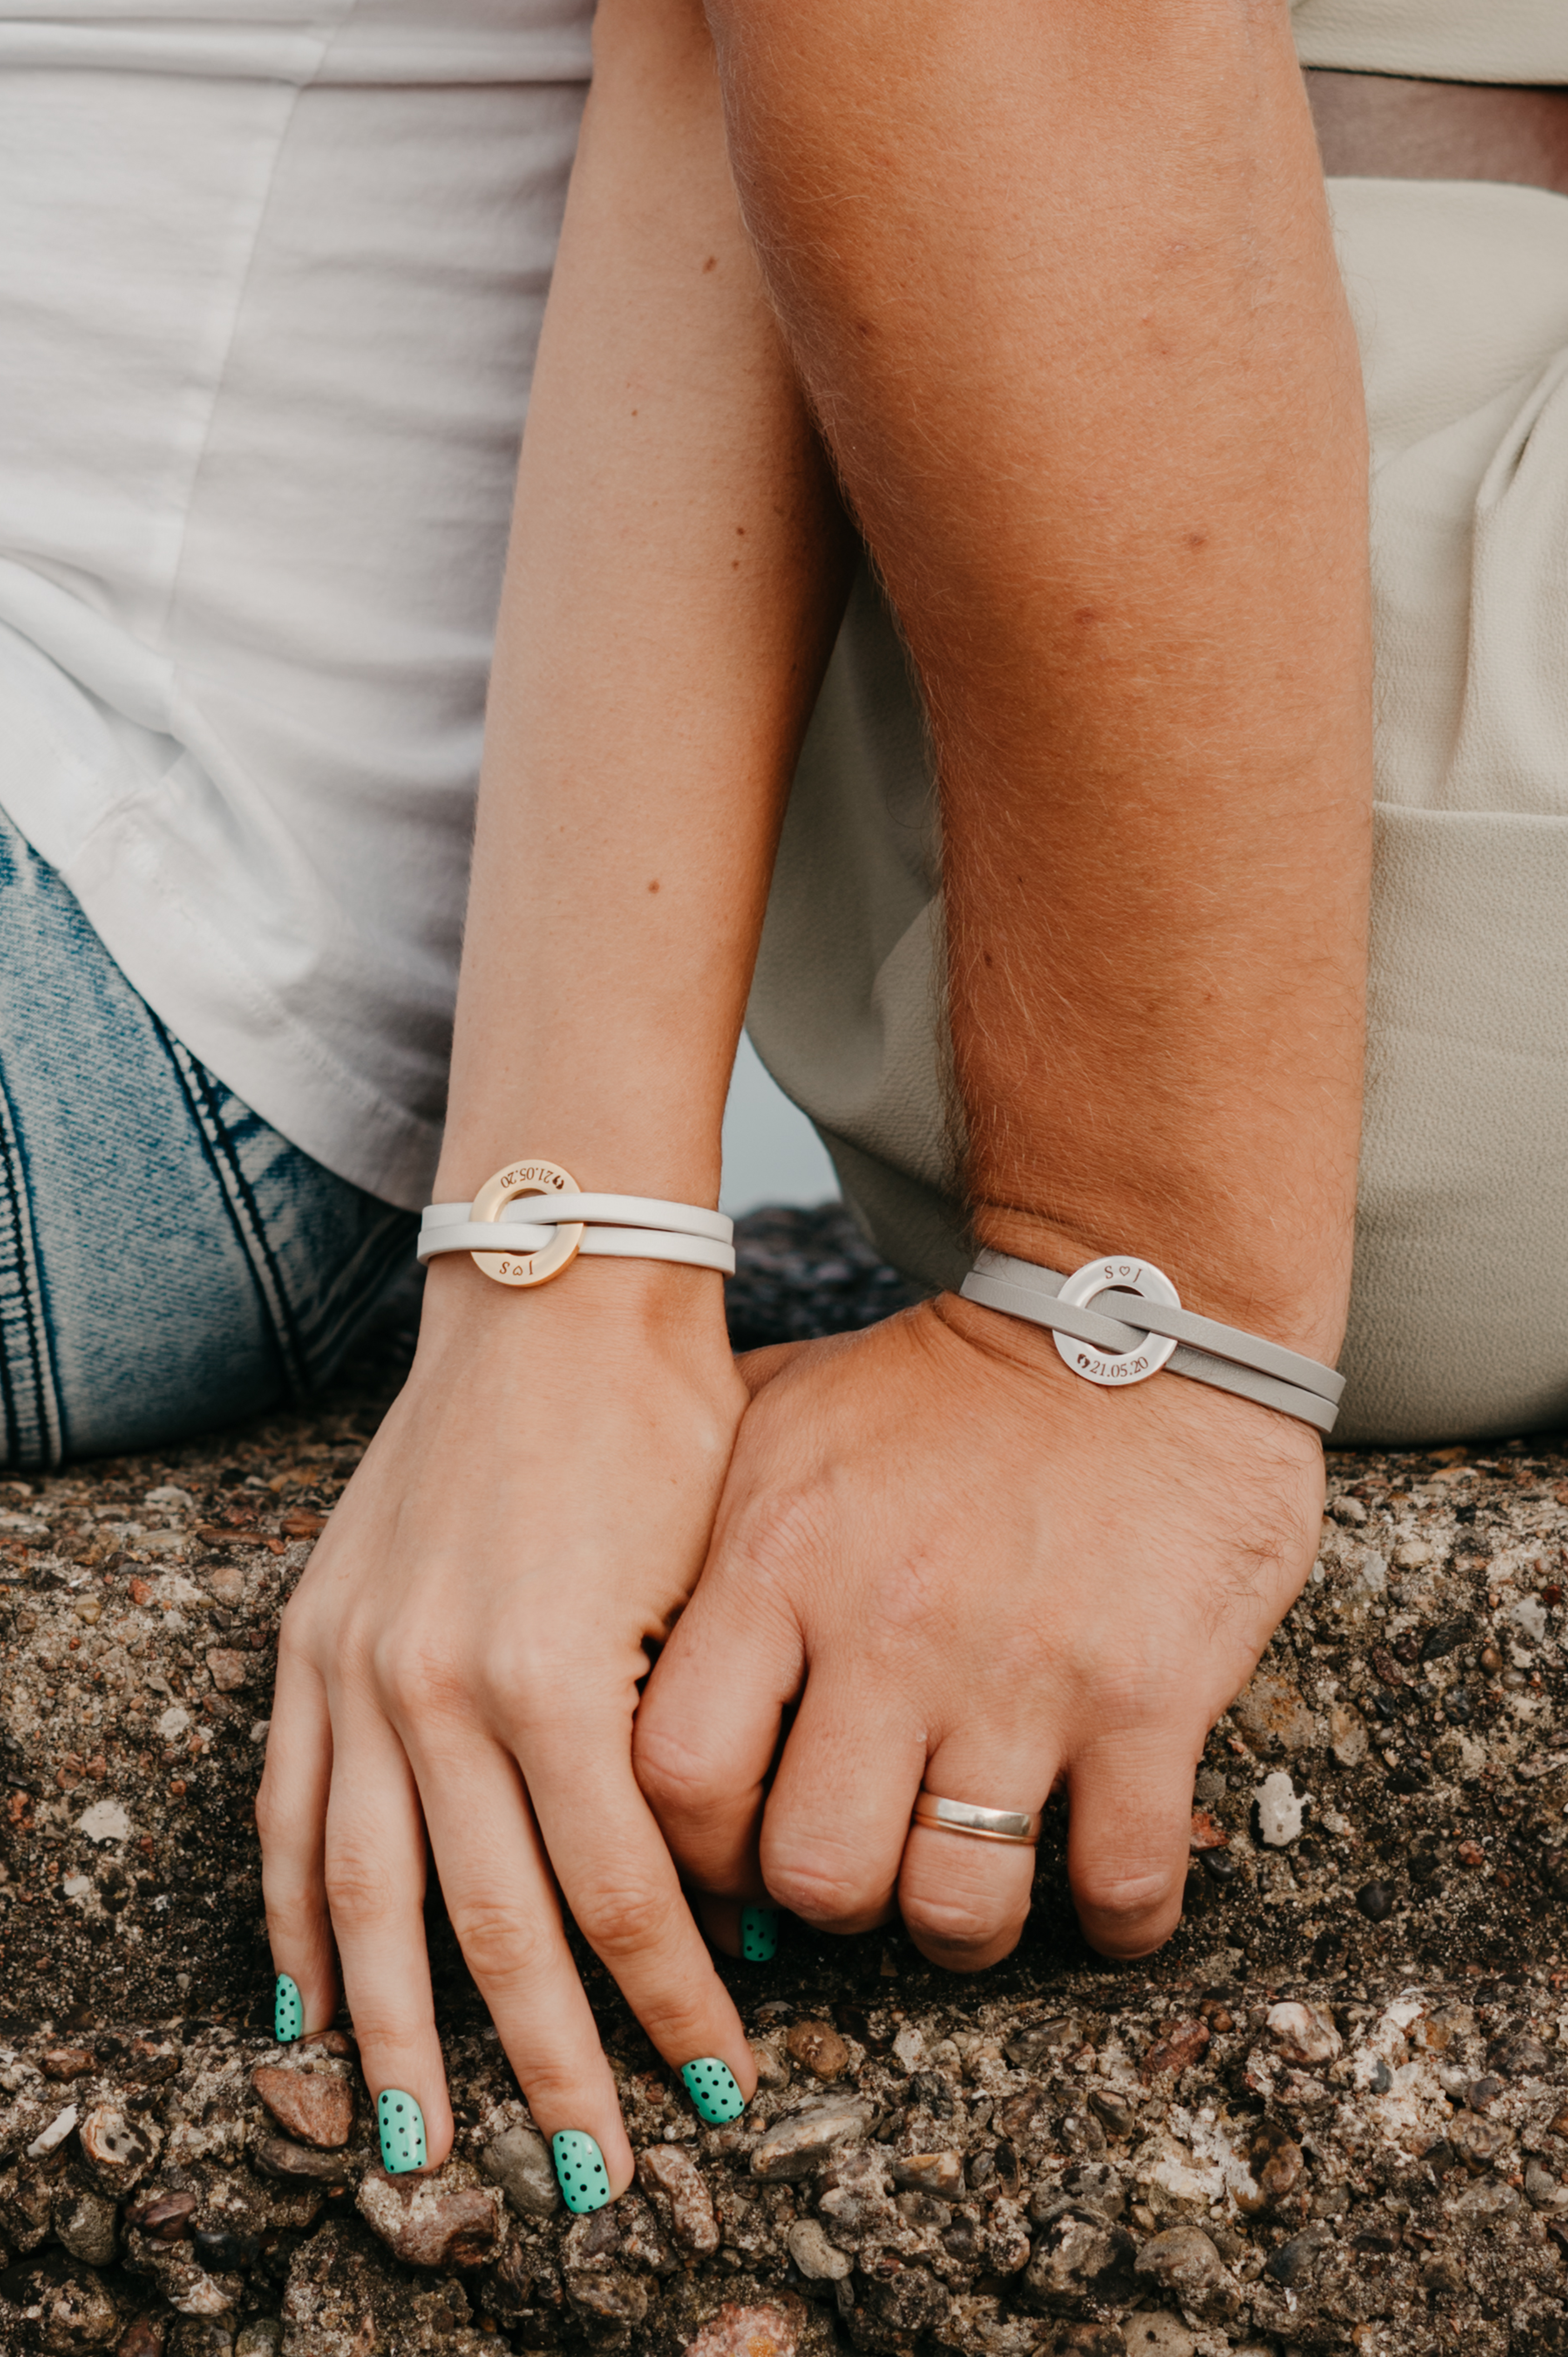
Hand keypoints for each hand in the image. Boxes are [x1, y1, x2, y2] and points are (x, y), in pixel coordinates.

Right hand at [257, 1257, 757, 2192]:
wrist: (556, 1303)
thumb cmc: (668, 1435)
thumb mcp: (707, 1588)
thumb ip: (695, 1747)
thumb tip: (718, 1907)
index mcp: (558, 1675)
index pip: (622, 1895)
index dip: (671, 2005)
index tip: (722, 2083)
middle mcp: (440, 1687)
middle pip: (492, 1926)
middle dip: (549, 2064)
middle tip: (591, 2178)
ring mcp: (360, 1666)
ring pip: (372, 1899)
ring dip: (400, 2038)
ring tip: (425, 2146)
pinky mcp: (315, 1638)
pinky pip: (292, 1811)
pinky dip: (299, 1919)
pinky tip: (311, 2007)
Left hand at [634, 1292, 1323, 1967]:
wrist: (1136, 1312)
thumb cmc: (944, 1381)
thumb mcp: (786, 1410)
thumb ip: (696, 1510)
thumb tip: (606, 1591)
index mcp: (781, 1558)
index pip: (678, 1774)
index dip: (692, 1851)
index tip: (734, 1849)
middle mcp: (891, 1627)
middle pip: (816, 1873)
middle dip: (831, 1903)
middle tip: (859, 1870)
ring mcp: (1024, 1671)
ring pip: (959, 1906)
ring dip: (958, 1928)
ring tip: (967, 1889)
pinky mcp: (1149, 1699)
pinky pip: (1118, 1884)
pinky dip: (1112, 1920)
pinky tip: (1097, 1888)